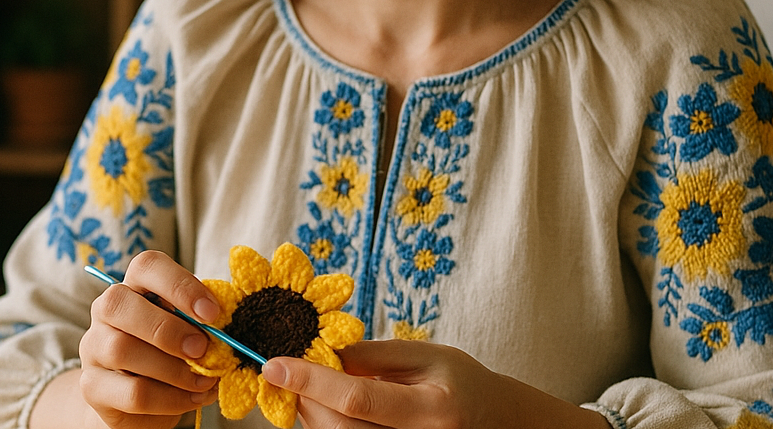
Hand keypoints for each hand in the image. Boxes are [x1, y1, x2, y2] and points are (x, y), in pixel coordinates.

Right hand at [77, 250, 223, 428]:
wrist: (142, 399)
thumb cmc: (173, 351)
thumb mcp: (190, 329)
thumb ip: (202, 322)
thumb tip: (226, 328)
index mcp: (135, 285)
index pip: (147, 266)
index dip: (180, 285)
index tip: (212, 313)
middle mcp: (106, 310)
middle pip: (120, 304)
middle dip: (168, 329)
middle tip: (202, 349)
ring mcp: (93, 348)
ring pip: (122, 350)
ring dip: (173, 369)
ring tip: (205, 380)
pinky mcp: (92, 387)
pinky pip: (132, 393)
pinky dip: (170, 398)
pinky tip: (192, 398)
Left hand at [260, 339, 610, 428]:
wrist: (498, 424)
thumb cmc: (463, 383)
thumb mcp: (427, 356)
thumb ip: (375, 355)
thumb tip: (323, 352)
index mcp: (431, 408)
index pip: (358, 397)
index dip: (311, 381)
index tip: (275, 363)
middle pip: (339, 428)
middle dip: (304, 399)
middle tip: (287, 370)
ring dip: (310, 415)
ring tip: (309, 388)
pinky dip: (326, 427)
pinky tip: (324, 407)